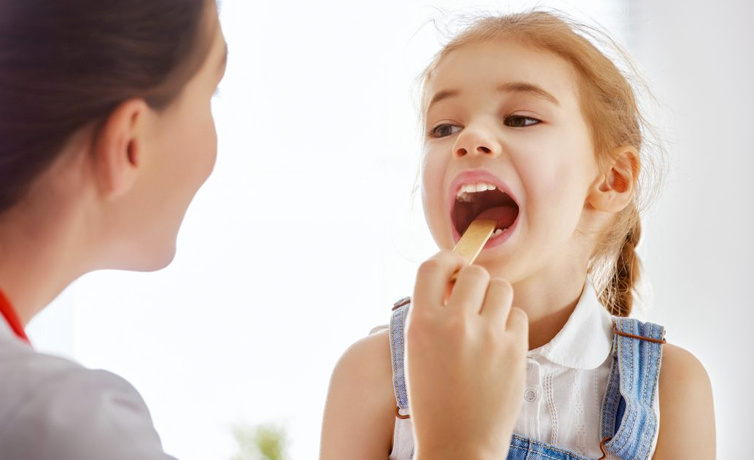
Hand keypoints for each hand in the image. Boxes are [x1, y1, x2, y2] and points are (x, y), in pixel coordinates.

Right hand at [406, 250, 527, 459]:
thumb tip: (454, 277)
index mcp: (422, 323)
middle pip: (474, 272)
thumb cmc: (433, 398)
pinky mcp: (515, 350)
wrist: (458, 442)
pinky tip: (499, 344)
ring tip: (487, 322)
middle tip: (472, 301)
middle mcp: (454, 324)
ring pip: (501, 288)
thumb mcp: (417, 350)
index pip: (433, 265)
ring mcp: (487, 336)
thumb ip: (432, 312)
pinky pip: (518, 314)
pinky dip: (510, 324)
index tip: (454, 264)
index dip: (446, 259)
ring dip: (495, 299)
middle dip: (474, 282)